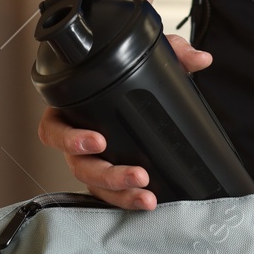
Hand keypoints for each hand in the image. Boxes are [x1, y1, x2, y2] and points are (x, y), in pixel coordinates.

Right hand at [38, 34, 211, 209]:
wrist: (143, 97)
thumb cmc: (130, 76)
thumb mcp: (150, 58)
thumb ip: (172, 52)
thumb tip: (200, 59)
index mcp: (72, 112)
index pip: (54, 129)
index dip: (70, 139)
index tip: (99, 141)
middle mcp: (76, 141)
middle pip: (78, 166)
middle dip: (107, 174)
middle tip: (137, 173)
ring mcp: (92, 163)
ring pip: (95, 185)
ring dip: (120, 192)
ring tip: (146, 195)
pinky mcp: (107, 180)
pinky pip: (111, 195)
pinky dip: (127, 200)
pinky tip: (146, 201)